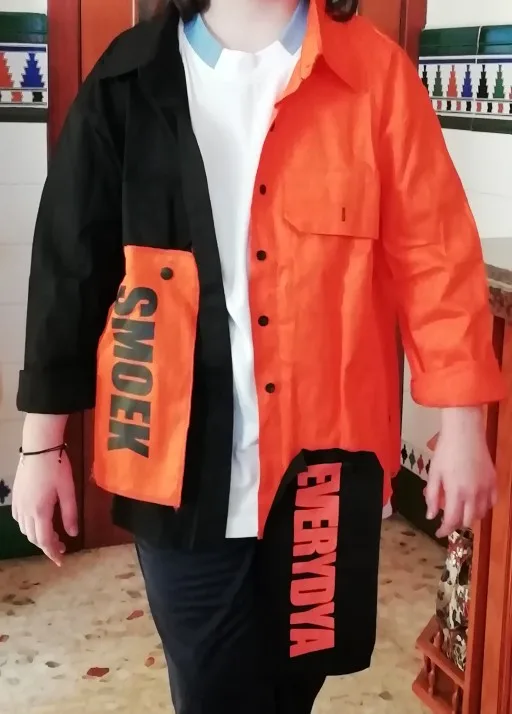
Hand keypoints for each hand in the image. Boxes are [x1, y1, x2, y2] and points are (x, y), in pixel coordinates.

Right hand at [12, 450, 77, 565]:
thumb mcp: (68, 491)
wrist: (40, 447)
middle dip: (47, 546)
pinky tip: (39, 520)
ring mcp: (18, 503)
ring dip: (38, 536)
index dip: (52, 553)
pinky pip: (20, 519)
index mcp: (40, 511)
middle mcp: (25, 511)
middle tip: (63, 546)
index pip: (44, 541)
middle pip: (33, 537)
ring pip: (25, 529)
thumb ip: (70, 514)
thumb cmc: (58, 467)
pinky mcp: (16, 496)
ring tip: (53, 534)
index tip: (61, 561)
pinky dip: (29, 526)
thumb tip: (72, 534)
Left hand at [425, 407, 496, 537]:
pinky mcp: (494, 481)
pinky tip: (475, 502)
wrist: (465, 433)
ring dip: (470, 516)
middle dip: (456, 523)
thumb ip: (433, 497)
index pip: (452, 521)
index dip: (444, 530)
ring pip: (481, 513)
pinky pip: (492, 502)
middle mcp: (474, 494)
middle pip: (468, 521)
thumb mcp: (434, 474)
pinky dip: (483, 506)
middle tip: (448, 518)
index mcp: (456, 492)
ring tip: (460, 508)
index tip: (438, 532)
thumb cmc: (446, 451)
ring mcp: (486, 488)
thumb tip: (431, 516)